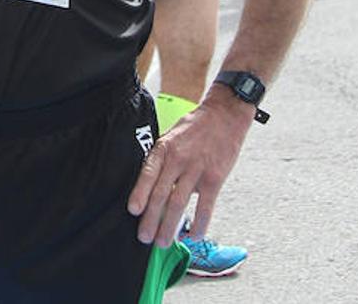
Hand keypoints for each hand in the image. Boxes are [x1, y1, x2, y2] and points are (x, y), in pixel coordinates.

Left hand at [128, 96, 249, 246]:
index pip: (148, 174)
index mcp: (164, 148)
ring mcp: (197, 169)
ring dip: (169, 226)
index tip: (133, 211)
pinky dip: (198, 223)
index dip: (139, 194)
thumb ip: (163, 161)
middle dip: (151, 219)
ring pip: (179, 203)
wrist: (224, 114)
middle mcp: (178, 159)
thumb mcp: (171, 136)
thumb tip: (154, 190)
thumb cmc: (195, 127)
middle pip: (161, 194)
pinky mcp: (214, 178)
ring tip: (163, 242)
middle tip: (144, 238)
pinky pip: (205, 206)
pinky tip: (193, 235)